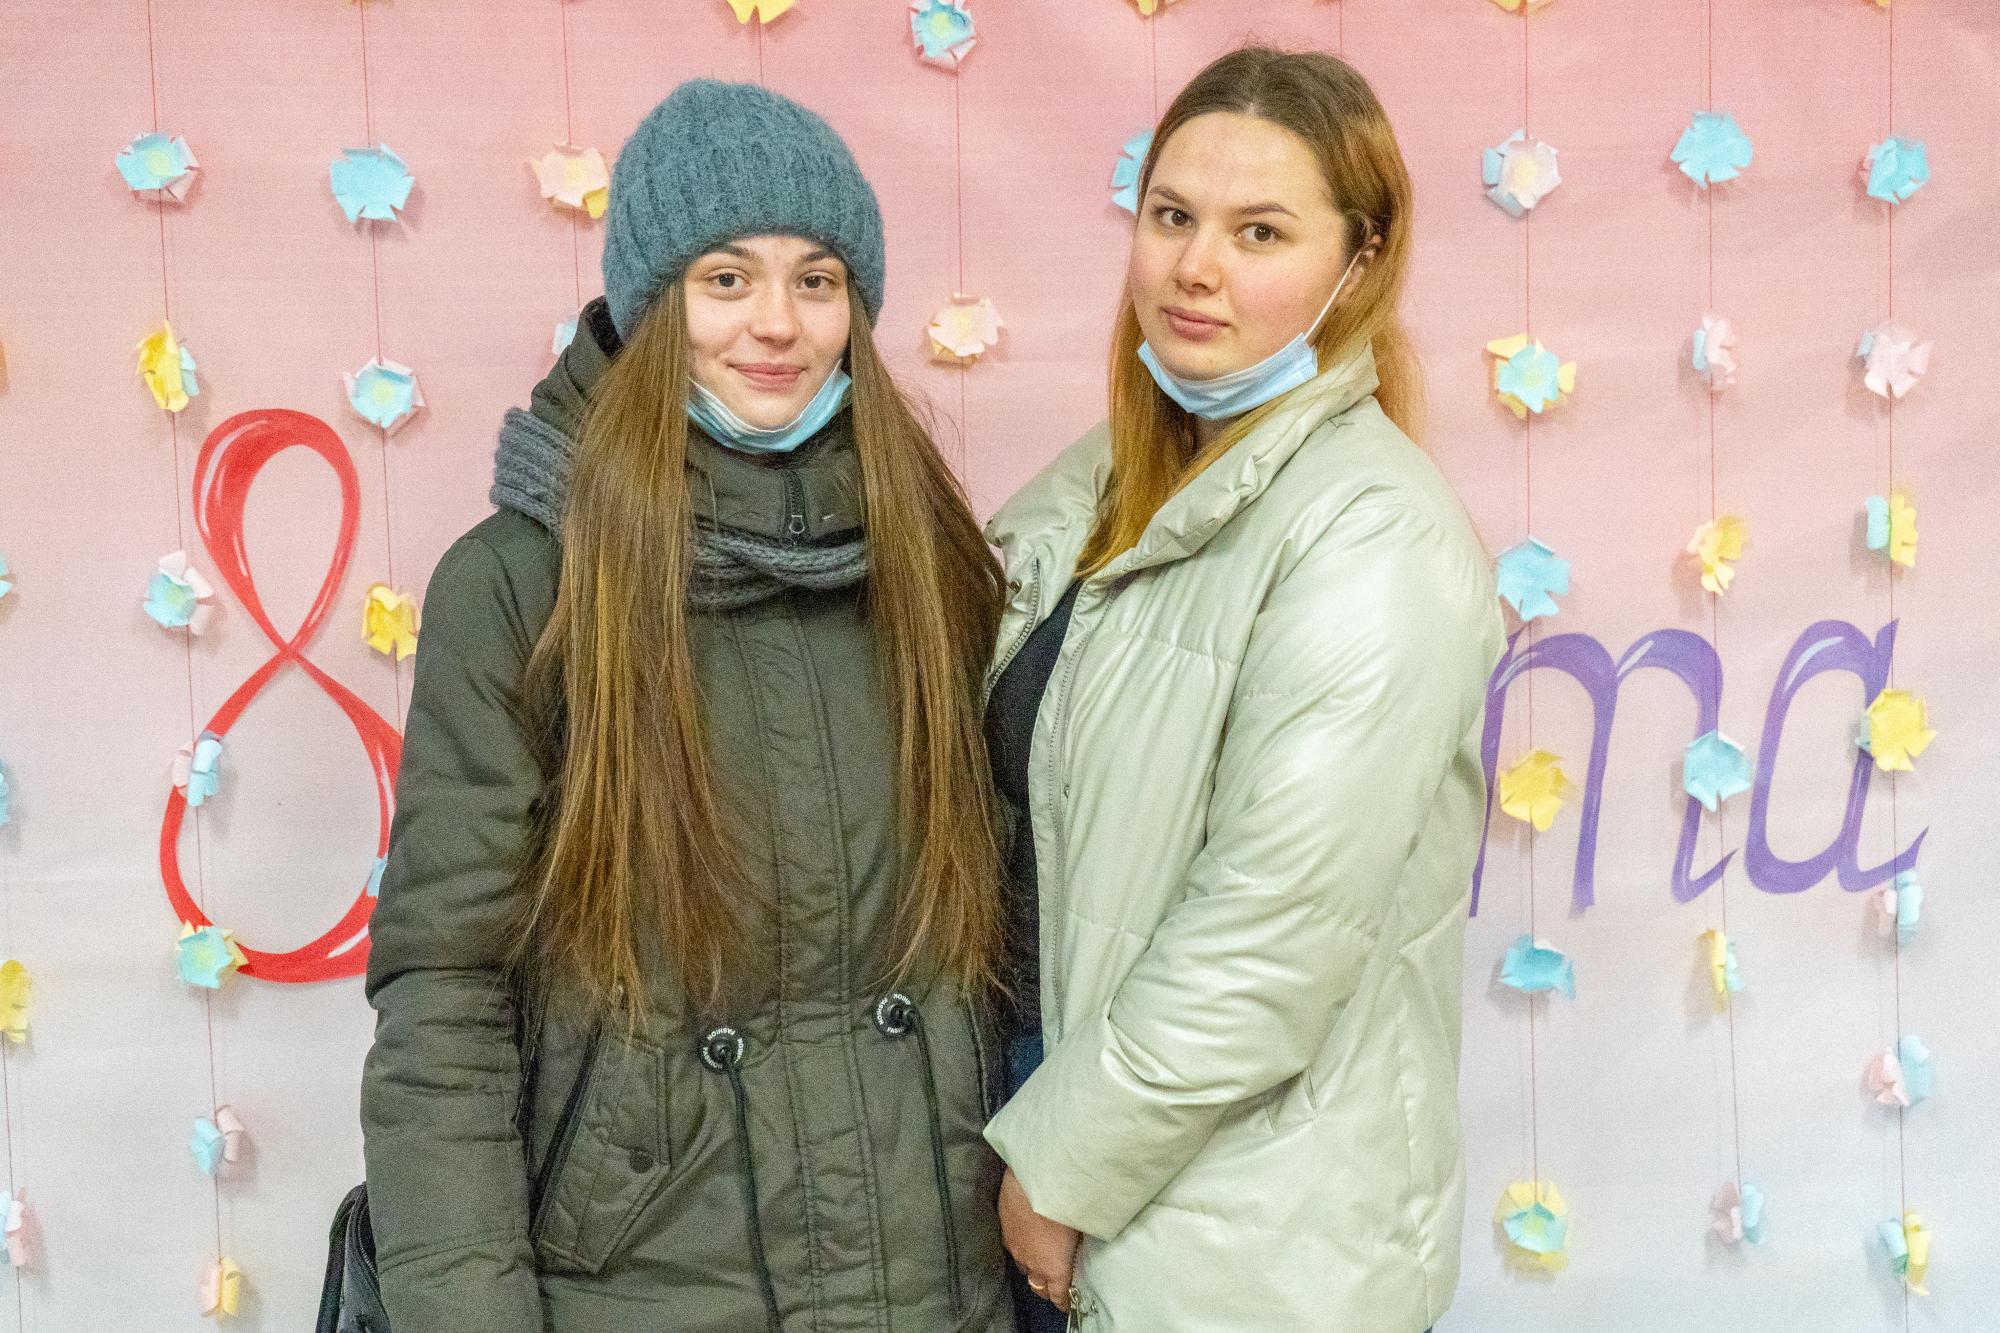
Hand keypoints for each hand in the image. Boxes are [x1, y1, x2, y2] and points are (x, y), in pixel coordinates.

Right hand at [998, 1167, 1080, 1311]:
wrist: (1031, 1181)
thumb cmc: (1062, 1203)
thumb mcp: (1081, 1226)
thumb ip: (1080, 1244)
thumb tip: (1084, 1244)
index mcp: (1054, 1267)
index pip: (1057, 1295)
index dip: (1063, 1301)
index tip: (1067, 1302)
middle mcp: (1033, 1263)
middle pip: (1038, 1286)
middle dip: (1047, 1288)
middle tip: (1055, 1285)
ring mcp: (1016, 1248)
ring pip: (1024, 1268)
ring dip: (1033, 1268)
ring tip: (1041, 1261)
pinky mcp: (1005, 1230)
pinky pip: (1014, 1248)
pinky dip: (1022, 1248)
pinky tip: (1027, 1238)